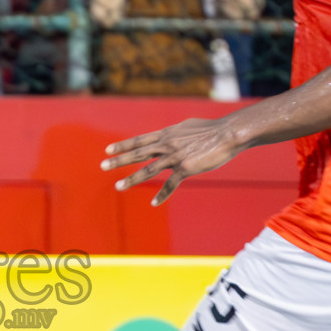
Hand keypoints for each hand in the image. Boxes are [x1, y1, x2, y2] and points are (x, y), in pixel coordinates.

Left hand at [100, 118, 242, 206]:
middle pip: (138, 153)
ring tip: (118, 187)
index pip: (140, 140)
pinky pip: (171, 184)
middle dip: (119, 160)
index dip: (123, 145)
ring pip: (148, 169)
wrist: (228, 134)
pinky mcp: (186, 167)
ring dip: (132, 179)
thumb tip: (168, 134)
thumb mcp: (187, 127)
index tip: (108, 149)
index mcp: (167, 134)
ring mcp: (175, 156)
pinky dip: (162, 194)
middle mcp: (167, 144)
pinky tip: (154, 203)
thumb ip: (175, 133)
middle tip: (102, 165)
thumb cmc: (211, 130)